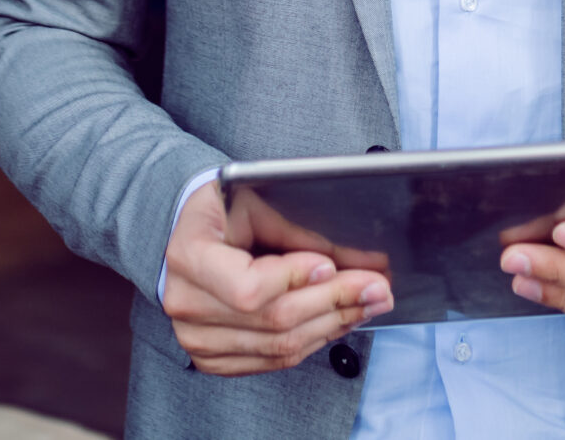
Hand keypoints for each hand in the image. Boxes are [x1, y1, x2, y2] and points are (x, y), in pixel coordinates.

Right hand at [161, 179, 393, 374]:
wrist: (188, 234)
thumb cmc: (224, 210)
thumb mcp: (257, 202)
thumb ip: (301, 233)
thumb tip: (360, 260)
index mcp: (189, 255)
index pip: (247, 287)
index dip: (293, 280)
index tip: (330, 265)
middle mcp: (186, 303)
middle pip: (274, 320)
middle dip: (336, 302)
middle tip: (378, 288)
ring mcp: (196, 338)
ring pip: (280, 346)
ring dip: (334, 324)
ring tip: (369, 304)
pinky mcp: (212, 359)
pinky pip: (273, 361)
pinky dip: (313, 341)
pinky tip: (338, 320)